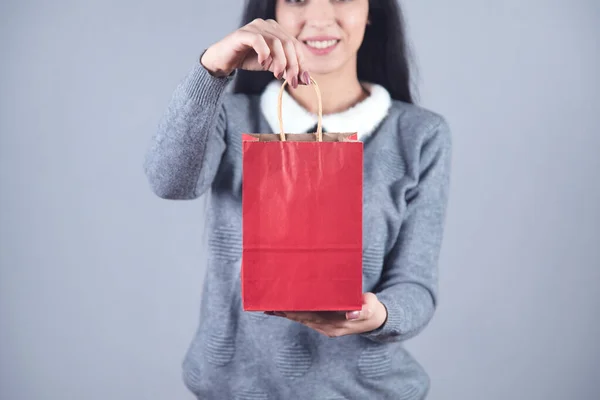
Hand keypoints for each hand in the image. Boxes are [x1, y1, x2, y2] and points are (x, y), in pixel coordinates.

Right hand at [200, 18, 308, 87]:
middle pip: (288, 44)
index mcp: (277, 30)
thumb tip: (305, 80)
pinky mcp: (244, 33)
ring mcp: (256, 27)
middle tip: (292, 82)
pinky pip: (259, 41)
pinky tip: (263, 64)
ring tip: (277, 75)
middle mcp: (268, 24)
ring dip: (281, 62)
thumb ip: (287, 69)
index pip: (295, 45)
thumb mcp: (272, 66)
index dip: (301, 63)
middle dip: (293, 65)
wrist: (223, 61)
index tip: (304, 80)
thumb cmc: (248, 59)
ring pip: (277, 43)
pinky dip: (264, 54)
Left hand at [264, 293, 387, 337]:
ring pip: (301, 320)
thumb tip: (352, 313)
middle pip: (301, 318)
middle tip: (267, 302)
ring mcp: (324, 327)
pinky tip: (280, 310)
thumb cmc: (371, 308)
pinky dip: (292, 314)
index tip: (282, 304)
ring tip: (268, 306)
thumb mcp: (371, 308)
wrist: (375, 319)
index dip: (295, 310)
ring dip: (285, 313)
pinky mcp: (323, 324)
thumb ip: (363, 310)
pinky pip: (304, 319)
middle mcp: (326, 328)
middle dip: (284, 311)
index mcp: (335, 324)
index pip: (311, 316)